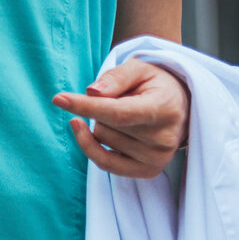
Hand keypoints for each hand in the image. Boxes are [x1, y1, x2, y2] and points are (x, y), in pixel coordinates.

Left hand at [52, 60, 189, 179]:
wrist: (180, 106)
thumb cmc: (155, 84)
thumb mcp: (139, 68)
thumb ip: (116, 77)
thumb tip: (92, 93)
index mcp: (165, 108)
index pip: (118, 113)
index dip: (86, 106)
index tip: (58, 99)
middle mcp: (164, 139)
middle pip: (106, 125)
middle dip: (100, 107)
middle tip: (122, 98)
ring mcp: (157, 159)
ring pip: (102, 139)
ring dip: (102, 123)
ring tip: (125, 112)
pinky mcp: (148, 171)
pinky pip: (104, 162)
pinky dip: (90, 145)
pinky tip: (85, 130)